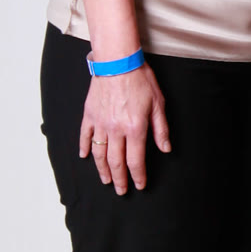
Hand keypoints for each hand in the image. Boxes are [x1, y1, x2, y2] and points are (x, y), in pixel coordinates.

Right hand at [80, 66, 169, 193]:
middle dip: (119, 179)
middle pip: (116, 162)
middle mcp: (116, 130)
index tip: (140, 185)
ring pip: (99, 153)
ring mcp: (100, 123)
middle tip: (121, 190)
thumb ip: (161, 129)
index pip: (136, 160)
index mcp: (135, 128)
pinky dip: (84, 148)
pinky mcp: (89, 115)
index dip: (138, 176)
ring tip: (106, 180)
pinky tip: (85, 157)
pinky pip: (85, 136)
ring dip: (102, 170)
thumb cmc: (140, 80)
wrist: (117, 61)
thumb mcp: (158, 104)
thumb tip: (166, 149)